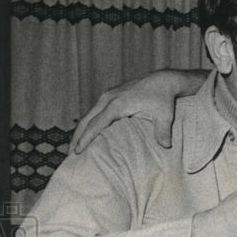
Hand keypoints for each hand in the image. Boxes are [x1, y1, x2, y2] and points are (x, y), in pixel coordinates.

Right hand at [70, 70, 205, 152]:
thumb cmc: (163, 99)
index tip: (78, 151)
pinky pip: (95, 113)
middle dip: (77, 138)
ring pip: (88, 116)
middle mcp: (108, 98)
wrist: (162, 80)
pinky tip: (86, 136)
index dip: (86, 138)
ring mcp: (107, 96)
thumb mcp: (164, 115)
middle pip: (86, 120)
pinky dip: (88, 125)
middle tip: (70, 156)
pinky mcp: (109, 97)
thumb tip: (166, 146)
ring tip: (74, 149)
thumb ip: (163, 131)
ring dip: (80, 132)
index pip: (97, 123)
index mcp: (117, 104)